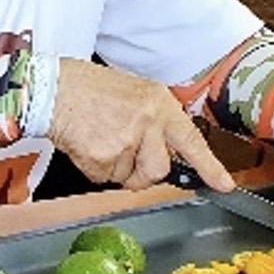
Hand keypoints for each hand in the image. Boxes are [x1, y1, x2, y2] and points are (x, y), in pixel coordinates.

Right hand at [48, 59, 233, 191]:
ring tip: (98, 139)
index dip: (210, 167)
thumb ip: (153, 122)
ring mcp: (126, 140)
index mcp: (159, 104)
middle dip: (142, 172)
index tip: (224, 185)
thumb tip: (164, 151)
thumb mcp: (132, 95)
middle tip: (123, 154)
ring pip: (128, 177)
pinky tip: (85, 144)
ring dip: (113, 168)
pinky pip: (102, 178)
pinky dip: (91, 167)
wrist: (50, 88)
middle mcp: (148, 122)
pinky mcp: (102, 157)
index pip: (191, 141)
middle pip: (158, 170)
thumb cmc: (85, 89)